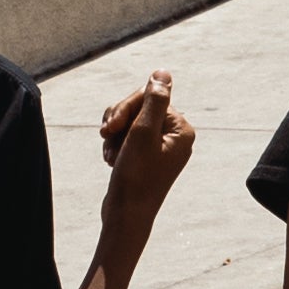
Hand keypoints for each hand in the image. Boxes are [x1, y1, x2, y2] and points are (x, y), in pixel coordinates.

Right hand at [91, 76, 193, 235]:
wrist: (125, 216)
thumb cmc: (135, 177)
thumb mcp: (142, 133)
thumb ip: (154, 101)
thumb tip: (163, 72)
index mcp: (181, 129)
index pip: (149, 98)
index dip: (126, 109)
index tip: (112, 128)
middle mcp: (175, 136)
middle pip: (139, 108)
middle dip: (119, 122)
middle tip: (106, 138)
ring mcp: (160, 147)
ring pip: (129, 121)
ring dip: (114, 135)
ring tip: (111, 155)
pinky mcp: (146, 157)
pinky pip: (127, 137)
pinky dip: (115, 145)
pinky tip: (111, 161)